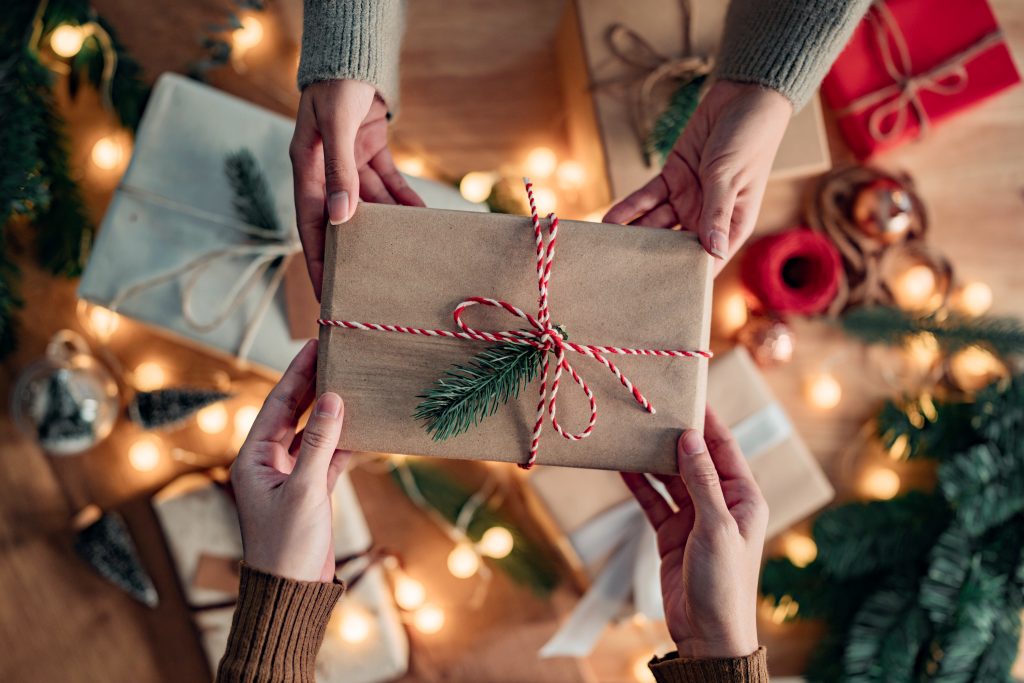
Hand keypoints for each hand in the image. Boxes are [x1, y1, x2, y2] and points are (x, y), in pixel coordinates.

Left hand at [230, 340, 349, 581]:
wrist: (290, 593)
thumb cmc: (286, 545)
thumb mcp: (304, 489)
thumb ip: (319, 442)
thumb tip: (331, 398)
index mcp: (253, 458)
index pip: (277, 404)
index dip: (297, 373)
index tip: (315, 345)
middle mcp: (268, 462)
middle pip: (292, 413)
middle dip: (312, 384)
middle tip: (334, 353)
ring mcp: (290, 476)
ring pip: (312, 432)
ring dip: (330, 410)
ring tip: (350, 380)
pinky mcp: (311, 491)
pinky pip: (328, 456)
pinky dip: (344, 441)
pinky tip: (361, 424)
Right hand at [290, 79, 424, 298]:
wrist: (355, 52)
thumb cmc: (337, 84)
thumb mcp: (336, 126)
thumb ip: (338, 171)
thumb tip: (340, 217)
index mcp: (306, 169)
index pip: (310, 226)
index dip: (318, 260)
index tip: (327, 292)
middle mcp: (325, 172)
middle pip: (342, 222)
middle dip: (356, 252)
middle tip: (371, 284)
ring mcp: (349, 163)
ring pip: (370, 205)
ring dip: (388, 226)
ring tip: (405, 253)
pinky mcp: (371, 152)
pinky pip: (389, 184)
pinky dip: (403, 200)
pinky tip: (420, 218)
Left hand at [604, 81, 791, 270]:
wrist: (744, 96)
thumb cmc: (750, 138)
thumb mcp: (730, 177)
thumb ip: (717, 212)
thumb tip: (714, 252)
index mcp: (733, 224)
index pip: (708, 260)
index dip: (687, 277)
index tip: (663, 295)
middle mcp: (709, 216)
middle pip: (676, 245)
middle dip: (652, 258)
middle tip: (624, 275)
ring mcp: (689, 197)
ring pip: (656, 223)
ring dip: (634, 233)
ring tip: (609, 249)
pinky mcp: (673, 177)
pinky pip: (647, 198)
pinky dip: (629, 208)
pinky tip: (610, 220)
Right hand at [621, 407, 767, 658]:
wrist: (707, 635)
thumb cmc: (724, 582)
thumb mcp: (715, 526)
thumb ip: (701, 481)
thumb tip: (691, 438)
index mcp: (744, 497)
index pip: (723, 448)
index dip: (706, 421)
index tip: (688, 394)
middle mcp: (720, 502)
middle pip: (695, 459)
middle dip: (675, 435)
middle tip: (652, 407)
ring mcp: (694, 517)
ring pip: (671, 477)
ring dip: (654, 458)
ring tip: (634, 432)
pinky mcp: (671, 533)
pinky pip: (653, 500)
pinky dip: (639, 484)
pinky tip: (622, 467)